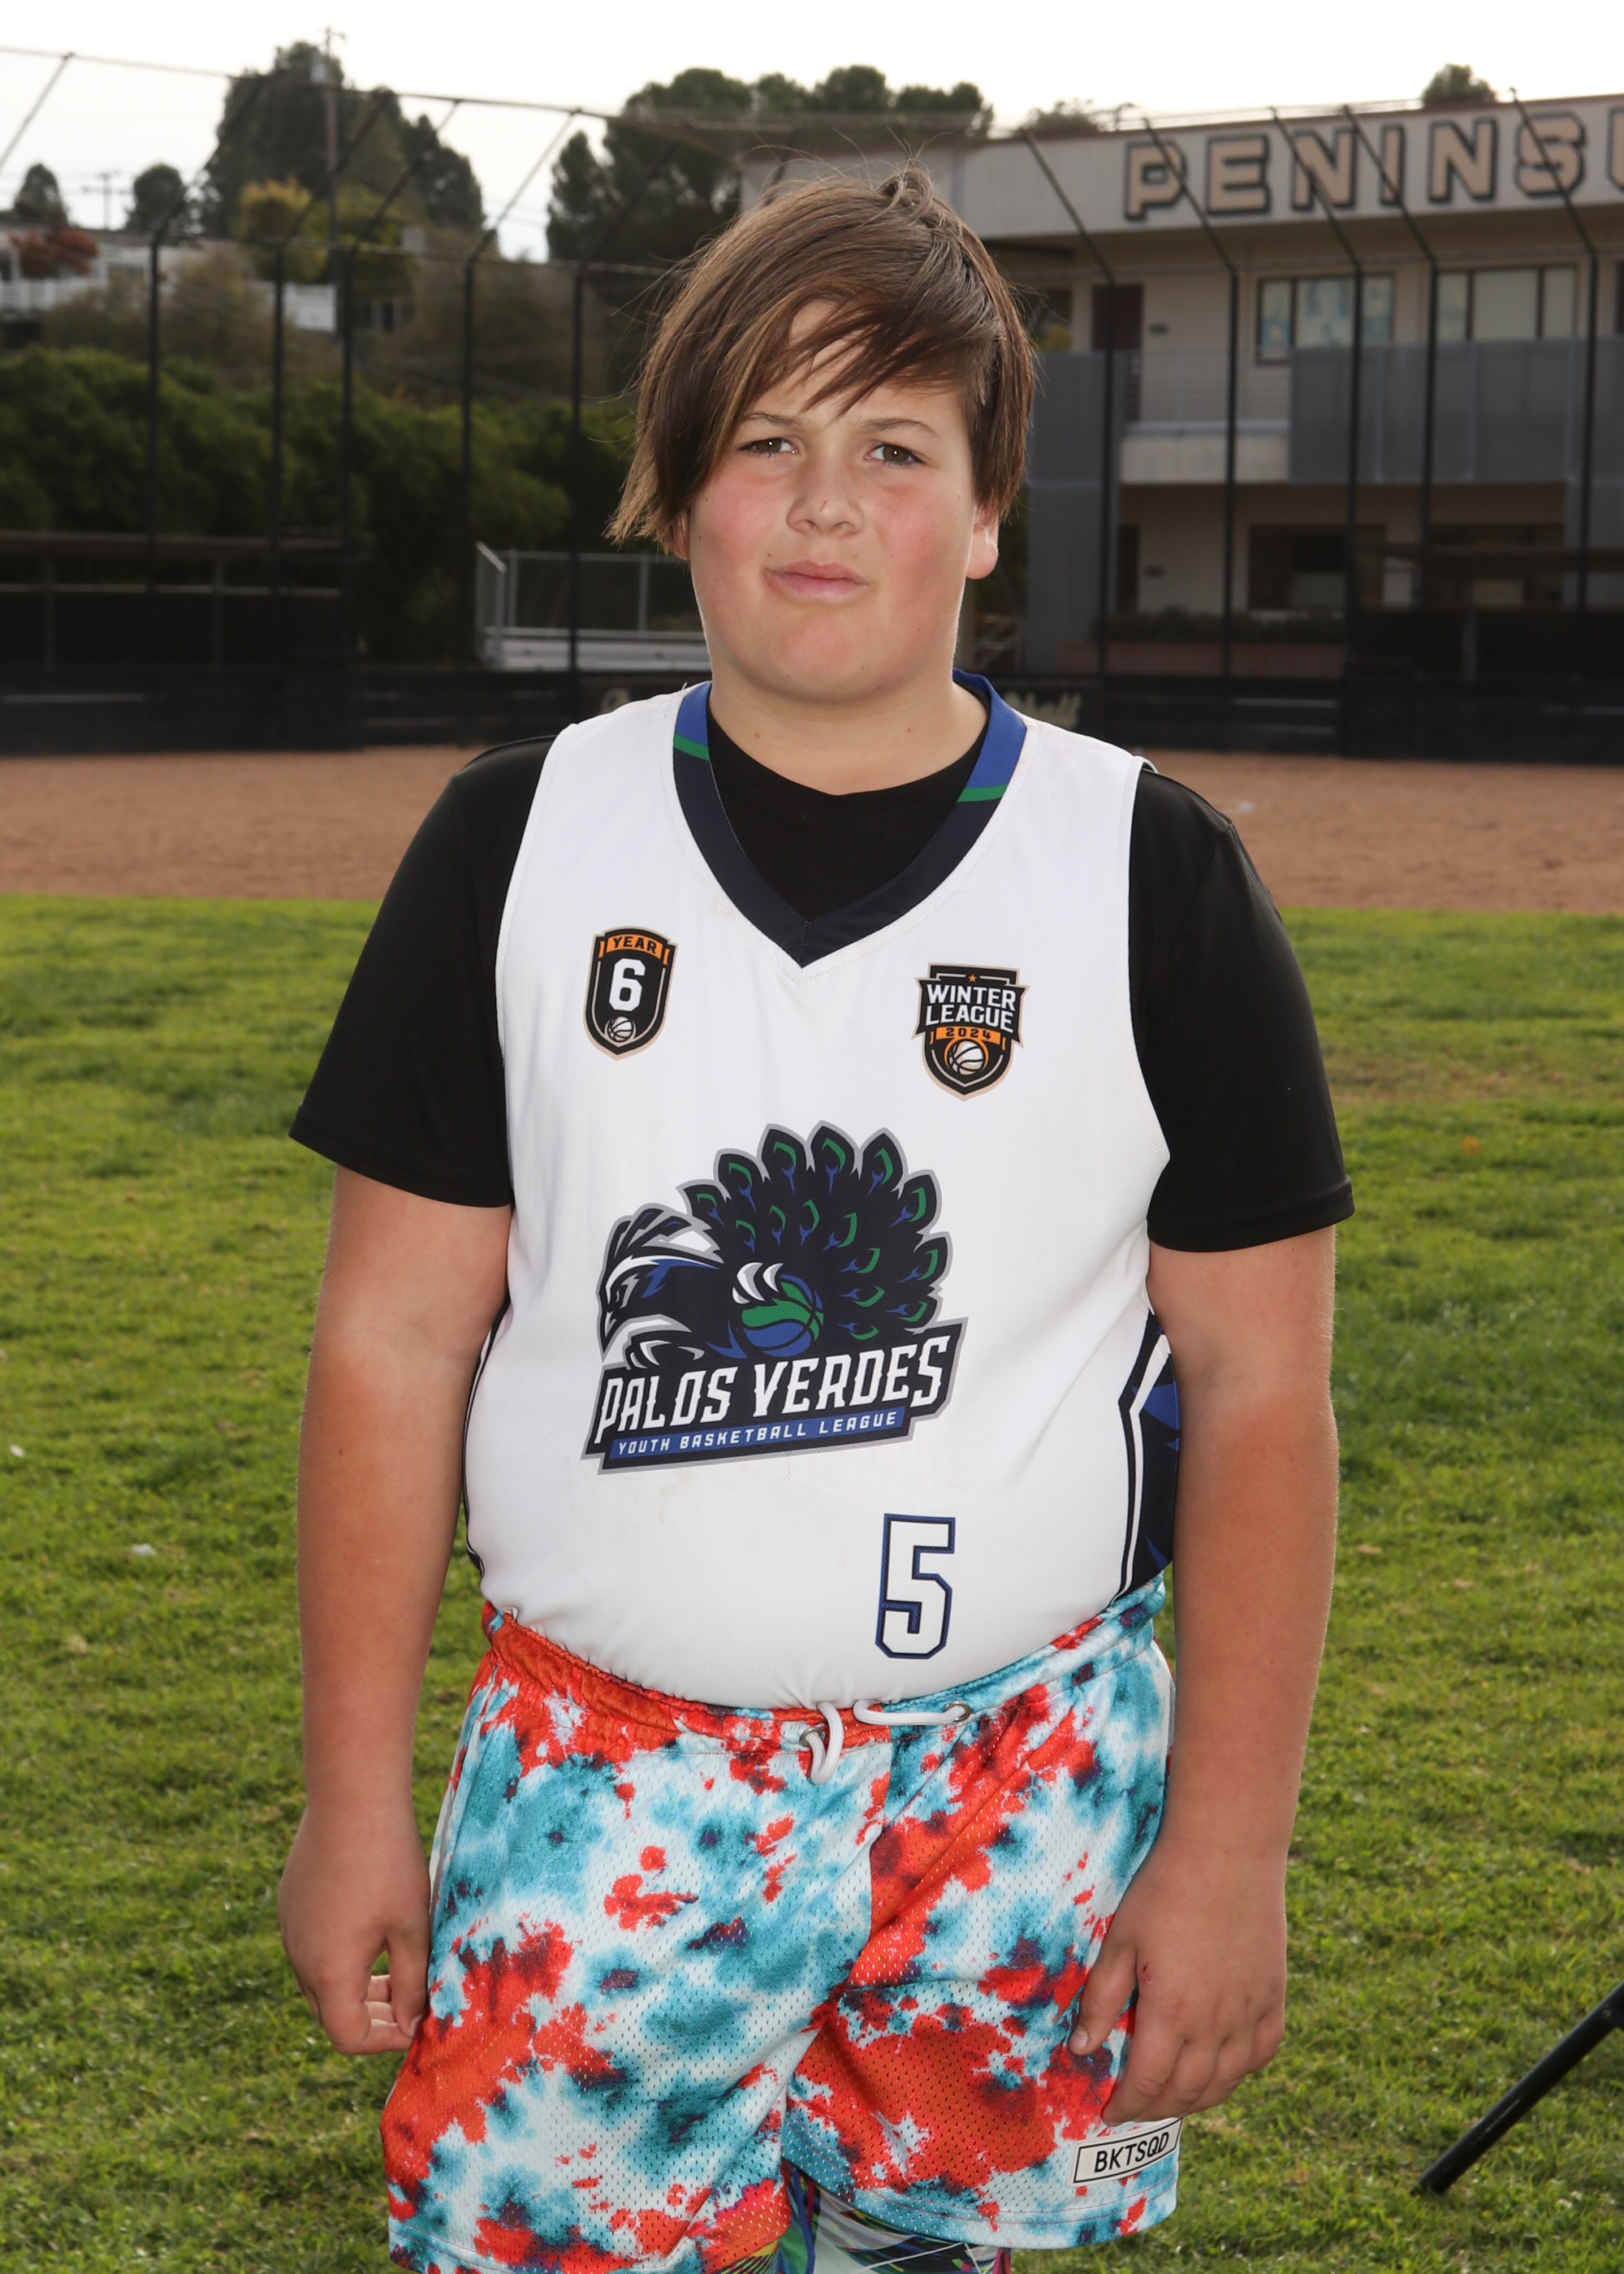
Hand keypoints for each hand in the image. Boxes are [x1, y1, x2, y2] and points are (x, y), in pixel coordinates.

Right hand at [279, 1799, 430, 2054]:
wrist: (351, 1797)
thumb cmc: (388, 1861)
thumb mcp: (411, 1927)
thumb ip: (413, 1982)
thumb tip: (413, 2022)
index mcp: (328, 1971)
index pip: (348, 2037)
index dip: (385, 2038)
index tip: (417, 2022)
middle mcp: (299, 1957)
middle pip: (330, 2014)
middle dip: (371, 2016)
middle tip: (409, 2000)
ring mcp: (289, 1929)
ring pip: (319, 1982)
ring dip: (354, 1987)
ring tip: (394, 1967)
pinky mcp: (290, 1905)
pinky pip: (310, 1949)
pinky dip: (338, 1957)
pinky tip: (370, 1930)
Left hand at [1069, 1832, 1286, 2122]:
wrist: (1228, 1851)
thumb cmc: (1164, 1890)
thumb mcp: (1120, 1941)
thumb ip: (1102, 2000)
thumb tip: (1081, 2049)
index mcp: (1172, 2013)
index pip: (1148, 2083)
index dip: (1128, 2104)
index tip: (1110, 2113)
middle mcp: (1216, 2025)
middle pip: (1187, 2091)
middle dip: (1157, 2108)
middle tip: (1137, 2109)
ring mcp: (1250, 2012)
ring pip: (1227, 2082)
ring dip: (1197, 2100)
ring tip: (1174, 2100)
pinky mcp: (1274, 1996)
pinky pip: (1262, 2053)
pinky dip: (1240, 2072)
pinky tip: (1224, 2070)